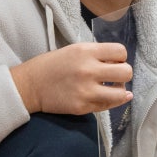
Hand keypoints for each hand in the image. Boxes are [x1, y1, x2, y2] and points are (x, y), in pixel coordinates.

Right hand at [11, 42, 132, 114]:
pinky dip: (110, 102)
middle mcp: (88, 70)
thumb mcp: (74, 50)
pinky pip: (107, 106)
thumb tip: (120, 64)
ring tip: (111, 89)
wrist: (30, 85)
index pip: (121, 51)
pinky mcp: (82, 106)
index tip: (114, 62)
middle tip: (114, 76)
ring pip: (121, 93)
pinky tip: (104, 97)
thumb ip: (97, 55)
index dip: (120, 57)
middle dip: (124, 74)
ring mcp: (86, 90)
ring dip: (120, 91)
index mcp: (86, 51)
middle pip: (126, 72)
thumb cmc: (53, 65)